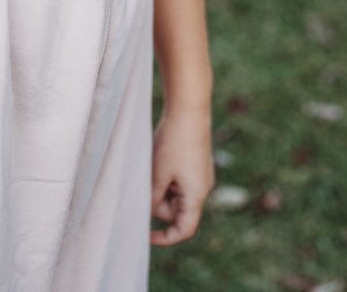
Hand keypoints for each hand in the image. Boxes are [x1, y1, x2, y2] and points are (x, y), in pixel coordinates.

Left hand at [149, 105, 214, 245]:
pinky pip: (178, 179)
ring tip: (152, 165)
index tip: (146, 236)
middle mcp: (202, 188)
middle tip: (144, 182)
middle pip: (176, 210)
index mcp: (196, 195)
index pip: (184, 229)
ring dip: (160, 186)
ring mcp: (200, 174)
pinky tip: (158, 157)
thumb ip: (153, 198)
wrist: (188, 109)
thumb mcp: (158, 174)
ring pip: (175, 193)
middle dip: (158, 202)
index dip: (166, 238)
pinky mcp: (195, 162)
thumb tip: (149, 213)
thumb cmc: (173, 142)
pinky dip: (165, 176)